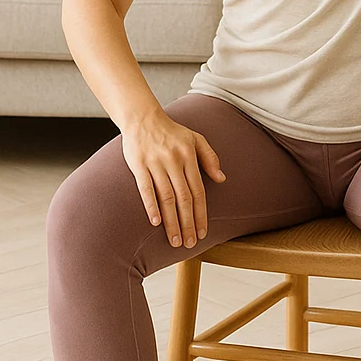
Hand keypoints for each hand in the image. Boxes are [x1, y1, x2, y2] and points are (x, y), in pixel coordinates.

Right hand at [122, 108, 227, 248]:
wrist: (143, 118)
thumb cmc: (171, 132)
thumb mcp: (195, 139)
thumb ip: (210, 157)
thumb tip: (221, 179)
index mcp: (189, 156)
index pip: (198, 191)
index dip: (201, 214)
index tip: (202, 232)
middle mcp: (174, 161)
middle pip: (184, 198)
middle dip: (188, 223)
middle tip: (189, 243)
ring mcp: (155, 163)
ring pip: (166, 197)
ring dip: (172, 221)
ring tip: (174, 240)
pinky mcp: (139, 165)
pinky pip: (146, 189)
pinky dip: (151, 206)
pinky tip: (156, 222)